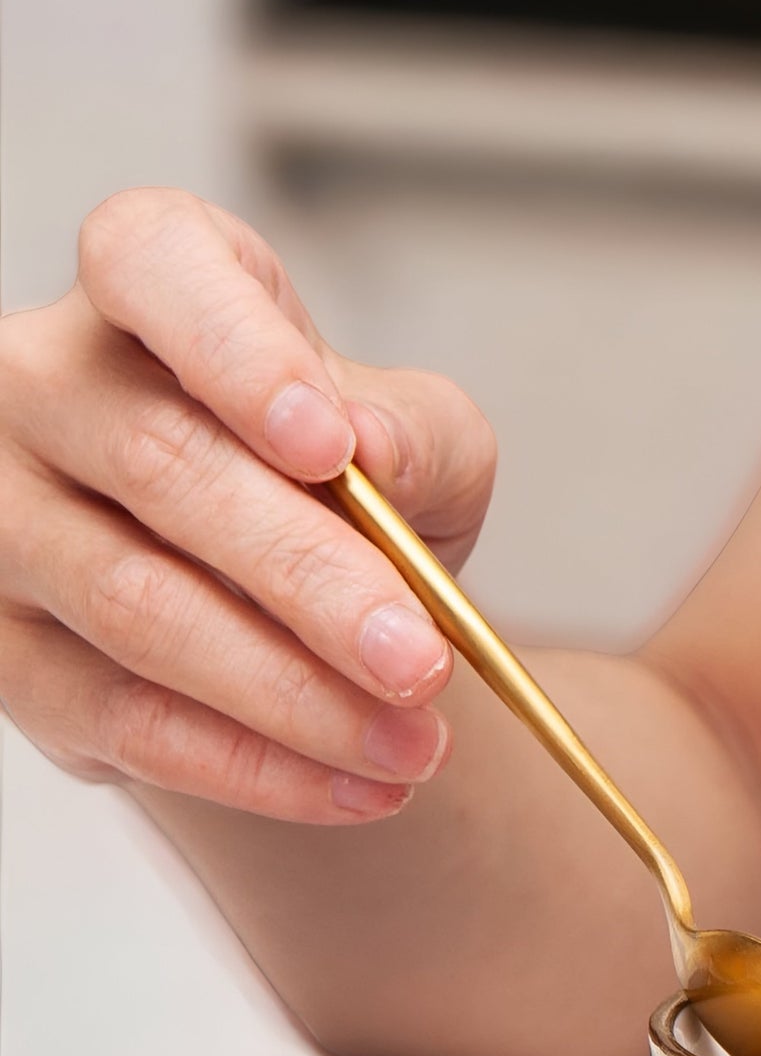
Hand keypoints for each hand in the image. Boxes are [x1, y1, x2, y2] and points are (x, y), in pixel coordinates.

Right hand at [0, 189, 496, 820]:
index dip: (238, 353)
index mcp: (148, 285)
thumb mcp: (416, 440)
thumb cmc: (342, 480)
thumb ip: (414, 438)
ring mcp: (2, 516)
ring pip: (139, 610)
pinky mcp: (7, 649)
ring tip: (413, 746)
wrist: (288, 588)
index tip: (332, 445)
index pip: (155, 266)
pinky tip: (357, 788)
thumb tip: (373, 452)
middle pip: (163, 471)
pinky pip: (125, 719)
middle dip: (311, 584)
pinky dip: (255, 768)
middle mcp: (43, 381)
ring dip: (295, 697)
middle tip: (423, 664)